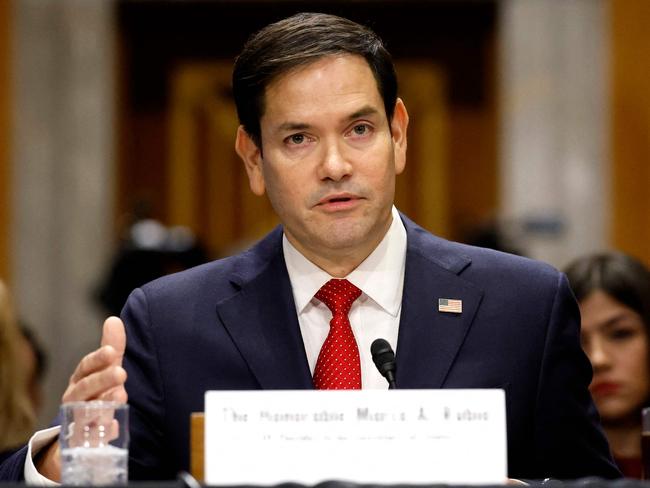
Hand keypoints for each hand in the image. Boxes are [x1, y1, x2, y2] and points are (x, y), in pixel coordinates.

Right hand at [36, 317, 127, 480]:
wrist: (77, 433)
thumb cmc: (94, 393)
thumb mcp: (103, 371)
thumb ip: (111, 347)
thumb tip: (114, 319)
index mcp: (79, 380)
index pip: (85, 367)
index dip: (97, 359)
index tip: (111, 351)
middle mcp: (75, 399)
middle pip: (85, 389)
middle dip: (101, 380)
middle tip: (121, 372)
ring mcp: (77, 420)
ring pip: (87, 412)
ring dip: (103, 404)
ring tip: (121, 395)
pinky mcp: (84, 441)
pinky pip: (92, 438)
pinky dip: (104, 433)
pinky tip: (116, 426)